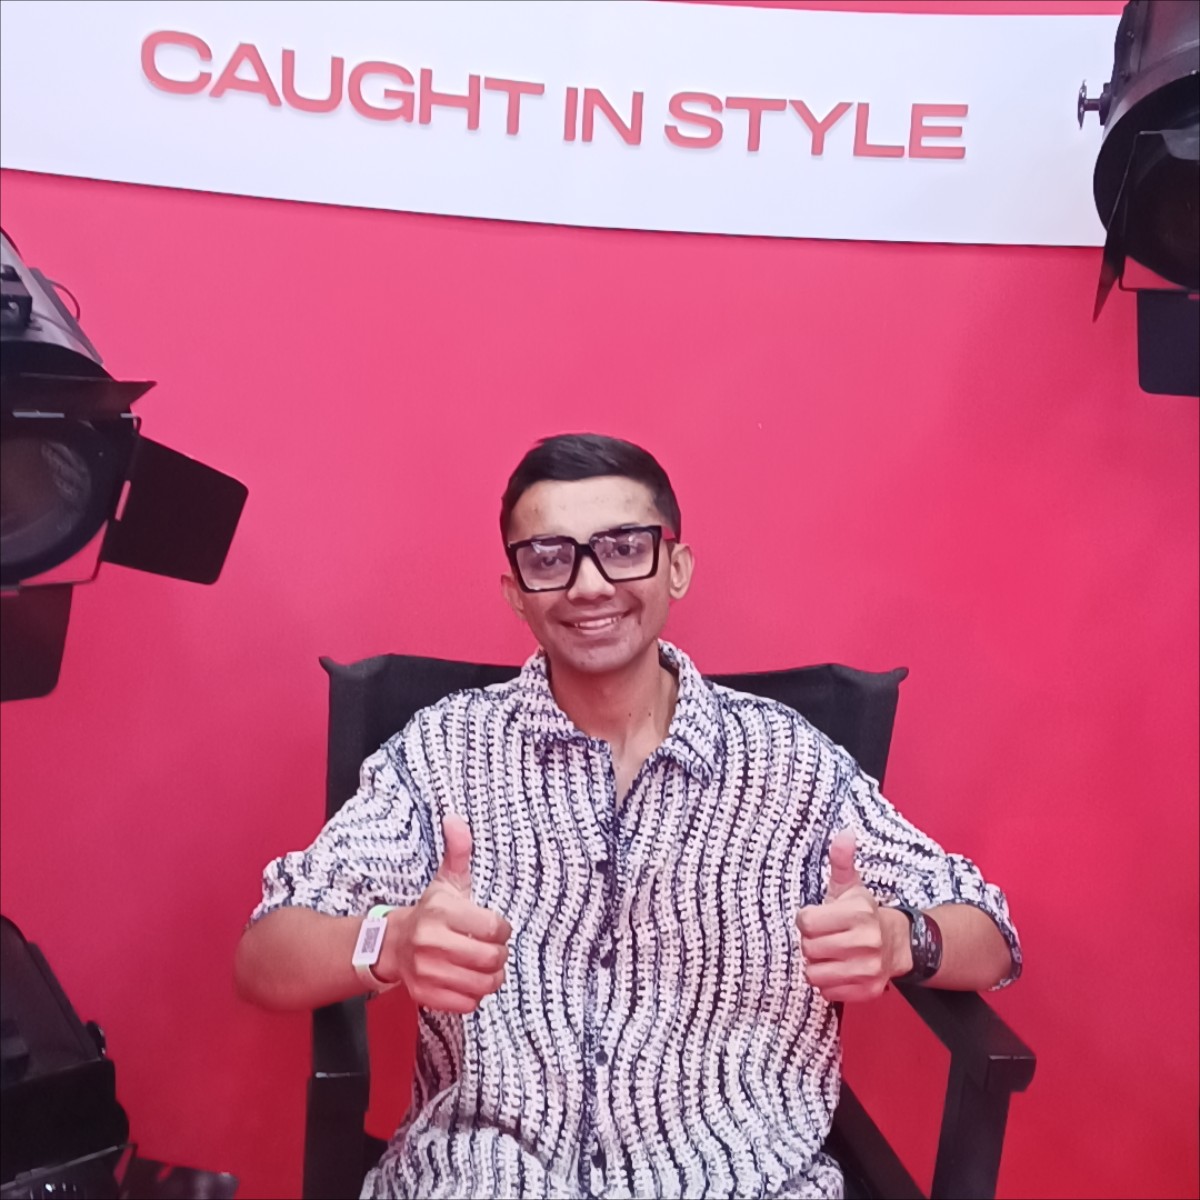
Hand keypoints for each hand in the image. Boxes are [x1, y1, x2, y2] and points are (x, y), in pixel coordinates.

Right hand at [379, 814, 511, 1013]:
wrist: (391, 946)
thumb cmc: (430, 912)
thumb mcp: (446, 881)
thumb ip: (458, 851)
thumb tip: (456, 819)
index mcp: (441, 911)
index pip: (494, 927)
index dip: (502, 929)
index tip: (496, 928)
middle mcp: (432, 942)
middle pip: (492, 958)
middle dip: (500, 955)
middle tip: (494, 950)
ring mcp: (427, 971)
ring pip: (482, 984)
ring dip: (492, 978)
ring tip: (486, 968)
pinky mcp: (425, 995)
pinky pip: (468, 1004)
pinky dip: (474, 995)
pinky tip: (468, 981)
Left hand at [796, 830, 900, 1002]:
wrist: (897, 944)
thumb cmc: (864, 914)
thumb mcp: (850, 886)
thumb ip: (842, 860)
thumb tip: (845, 833)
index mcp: (859, 913)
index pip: (807, 922)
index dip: (807, 919)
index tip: (816, 917)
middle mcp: (867, 942)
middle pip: (808, 948)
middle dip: (811, 942)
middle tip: (825, 936)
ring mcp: (868, 969)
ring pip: (814, 973)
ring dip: (817, 964)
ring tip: (830, 953)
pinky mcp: (867, 992)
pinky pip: (827, 992)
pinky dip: (829, 982)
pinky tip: (839, 969)